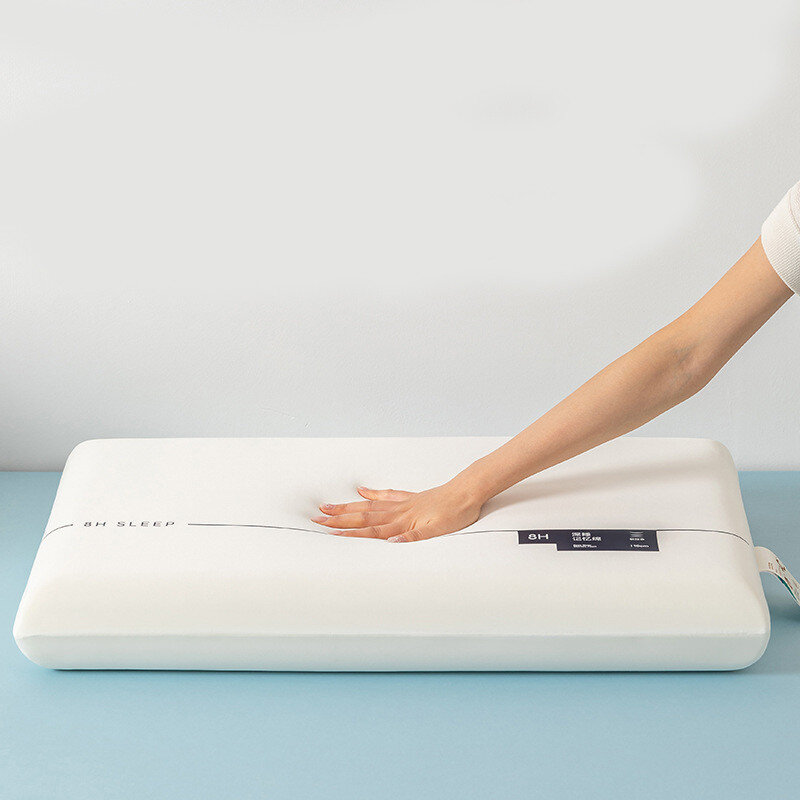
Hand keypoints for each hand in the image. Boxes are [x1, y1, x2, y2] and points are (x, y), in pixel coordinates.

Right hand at [311, 482, 483, 542]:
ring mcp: (404, 503)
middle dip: (339, 519)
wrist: (469, 491)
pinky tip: (362, 492)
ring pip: (370, 506)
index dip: (349, 533)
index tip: (329, 534)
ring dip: (348, 507)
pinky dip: (372, 495)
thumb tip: (391, 543)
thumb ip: (414, 539)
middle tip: (316, 519)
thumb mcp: (439, 532)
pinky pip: (387, 496)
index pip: (371, 530)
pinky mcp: (411, 498)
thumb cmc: (456, 513)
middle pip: (363, 517)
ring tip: (329, 505)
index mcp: (403, 523)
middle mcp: (399, 512)